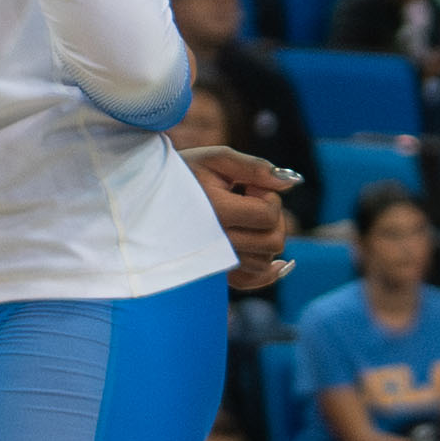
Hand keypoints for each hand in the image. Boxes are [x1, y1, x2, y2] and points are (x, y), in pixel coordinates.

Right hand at [182, 145, 295, 290]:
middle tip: (248, 201)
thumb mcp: (217, 158)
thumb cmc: (184, 172)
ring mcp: (214, 261)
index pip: (268, 215)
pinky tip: (279, 264)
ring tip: (239, 217)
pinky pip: (251, 281)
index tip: (248, 186)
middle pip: (273, 241)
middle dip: (271, 217)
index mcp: (216, 212)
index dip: (268, 197)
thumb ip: (255, 167)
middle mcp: (214, 243)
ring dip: (263, 237)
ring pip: (265, 261)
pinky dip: (268, 272)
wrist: (148, 196)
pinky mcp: (214, 273)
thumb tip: (291, 183)